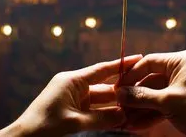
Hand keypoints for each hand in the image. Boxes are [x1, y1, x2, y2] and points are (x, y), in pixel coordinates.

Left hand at [0, 55, 141, 136]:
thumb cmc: (44, 127)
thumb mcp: (75, 122)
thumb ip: (101, 118)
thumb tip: (124, 115)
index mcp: (72, 80)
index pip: (102, 70)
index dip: (121, 65)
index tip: (138, 58)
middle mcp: (72, 86)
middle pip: (103, 86)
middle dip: (121, 91)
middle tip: (142, 90)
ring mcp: (71, 99)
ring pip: (99, 100)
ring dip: (114, 106)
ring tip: (134, 108)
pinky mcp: (70, 111)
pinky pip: (92, 110)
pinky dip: (104, 115)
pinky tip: (118, 118)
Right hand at [117, 50, 185, 136]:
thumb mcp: (169, 102)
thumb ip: (142, 96)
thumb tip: (119, 93)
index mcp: (182, 60)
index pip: (149, 62)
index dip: (130, 75)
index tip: (116, 89)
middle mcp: (182, 69)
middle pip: (150, 79)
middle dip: (134, 96)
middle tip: (118, 107)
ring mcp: (182, 85)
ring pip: (155, 94)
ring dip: (140, 108)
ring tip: (124, 121)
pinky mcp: (183, 101)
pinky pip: (162, 104)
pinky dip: (151, 114)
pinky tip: (136, 125)